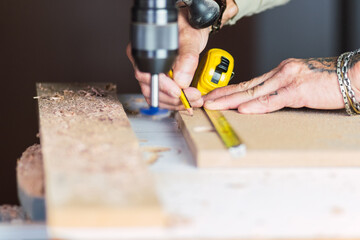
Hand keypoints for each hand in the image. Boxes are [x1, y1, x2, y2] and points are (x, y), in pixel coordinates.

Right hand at [127, 0, 238, 109]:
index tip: (178, 91)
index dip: (162, 86)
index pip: (146, 74)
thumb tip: (181, 80)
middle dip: (172, 98)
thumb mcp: (189, 39)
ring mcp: (152, 73)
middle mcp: (144, 63)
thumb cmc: (186, 26)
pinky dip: (175, 103)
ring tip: (193, 101)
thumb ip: (186, 59)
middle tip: (192, 98)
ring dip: (175, 103)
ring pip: (157, 96)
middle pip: (150, 89)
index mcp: (144, 49)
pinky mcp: (161, 81)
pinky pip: (163, 97)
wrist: (192, 27)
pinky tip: (187, 102)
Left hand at [203, 57, 359, 113]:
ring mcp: (288, 79)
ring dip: (231, 100)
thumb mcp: (298, 86)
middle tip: (204, 101)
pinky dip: (257, 105)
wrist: (353, 78)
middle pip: (245, 86)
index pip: (248, 83)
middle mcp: (280, 72)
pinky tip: (243, 109)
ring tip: (214, 106)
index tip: (214, 97)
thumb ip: (280, 93)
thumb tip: (261, 105)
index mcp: (279, 72)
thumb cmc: (327, 84)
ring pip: (253, 92)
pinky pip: (273, 99)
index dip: (229, 91)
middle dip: (222, 95)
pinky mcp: (298, 90)